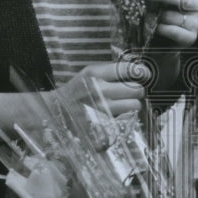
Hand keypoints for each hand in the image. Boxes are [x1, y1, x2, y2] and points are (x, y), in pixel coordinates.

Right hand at [0, 61, 149, 144]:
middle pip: (136, 89)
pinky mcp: (102, 128)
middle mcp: (98, 91)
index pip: (129, 69)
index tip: (145, 75)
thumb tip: (141, 72)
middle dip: (136, 91)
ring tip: (121, 106)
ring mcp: (100, 111)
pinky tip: (114, 117)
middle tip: (129, 93)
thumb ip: (112, 72)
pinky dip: (124, 120)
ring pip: (134, 106)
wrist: (52, 114)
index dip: (142, 72)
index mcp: (94, 74)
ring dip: (132, 106)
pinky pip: (126, 121)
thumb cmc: (75, 92)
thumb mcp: (88, 75)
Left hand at [145, 0, 197, 46]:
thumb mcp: (163, 1)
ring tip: (148, 15)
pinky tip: (155, 27)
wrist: (166, 42)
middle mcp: (197, 7)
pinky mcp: (190, 38)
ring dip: (161, 15)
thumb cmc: (164, 17)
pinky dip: (163, 29)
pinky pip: (175, 31)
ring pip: (177, 16)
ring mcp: (195, 23)